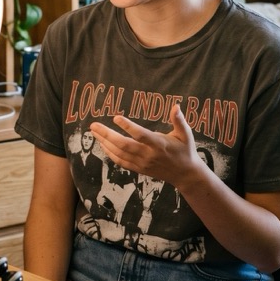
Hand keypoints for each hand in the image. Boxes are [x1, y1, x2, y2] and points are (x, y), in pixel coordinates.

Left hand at [90, 103, 204, 186]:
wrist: (185, 174)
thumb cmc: (185, 150)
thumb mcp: (186, 134)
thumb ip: (179, 120)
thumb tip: (176, 106)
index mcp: (159, 144)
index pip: (141, 135)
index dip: (128, 127)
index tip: (116, 117)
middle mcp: (149, 155)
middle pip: (124, 145)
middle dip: (107, 135)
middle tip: (94, 125)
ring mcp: (142, 163)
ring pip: (119, 153)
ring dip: (105, 142)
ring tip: (94, 132)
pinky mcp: (139, 169)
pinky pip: (121, 162)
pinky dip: (110, 154)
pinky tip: (102, 144)